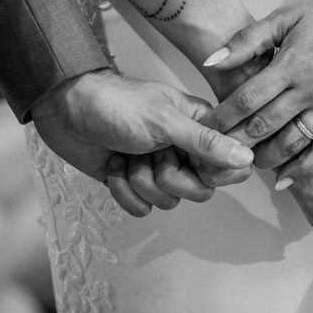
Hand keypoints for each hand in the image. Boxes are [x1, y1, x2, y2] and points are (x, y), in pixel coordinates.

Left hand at [30, 69, 254, 215]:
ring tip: (126, 156)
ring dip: (141, 182)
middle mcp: (184, 150)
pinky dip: (123, 192)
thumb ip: (207, 143)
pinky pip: (143, 208)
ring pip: (170, 202)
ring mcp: (158, 168)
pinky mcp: (133, 183)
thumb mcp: (165, 121)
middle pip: (200, 191)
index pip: (231, 165)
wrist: (64, 109)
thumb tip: (248, 157)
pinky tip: (114, 166)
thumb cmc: (115, 104)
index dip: (213, 172)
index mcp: (200, 128)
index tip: (191, 160)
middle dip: (169, 179)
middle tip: (151, 155)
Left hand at [204, 0, 312, 178]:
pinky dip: (303, 168)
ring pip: (291, 143)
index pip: (245, 99)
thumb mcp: (286, 17)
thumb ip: (247, 40)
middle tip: (218, 151)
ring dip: (264, 158)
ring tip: (246, 160)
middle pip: (263, 126)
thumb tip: (212, 61)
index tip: (204, 128)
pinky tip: (284, 180)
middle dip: (235, 142)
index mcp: (289, 64)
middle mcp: (309, 90)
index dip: (221, 117)